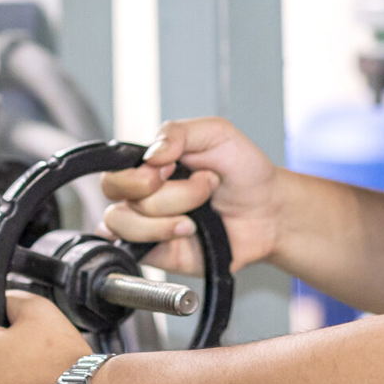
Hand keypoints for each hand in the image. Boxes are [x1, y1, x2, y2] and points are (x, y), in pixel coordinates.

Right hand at [101, 117, 284, 275]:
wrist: (269, 211)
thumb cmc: (244, 171)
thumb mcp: (216, 133)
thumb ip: (177, 133)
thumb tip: (150, 155)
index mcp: (150, 162)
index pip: (115, 169)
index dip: (140, 173)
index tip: (171, 169)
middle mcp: (143, 192)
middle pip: (117, 194)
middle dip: (165, 194)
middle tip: (200, 189)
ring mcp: (147, 223)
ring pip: (124, 223)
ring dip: (167, 219)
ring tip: (198, 216)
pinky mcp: (156, 250)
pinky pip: (134, 248)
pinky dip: (161, 238)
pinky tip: (186, 232)